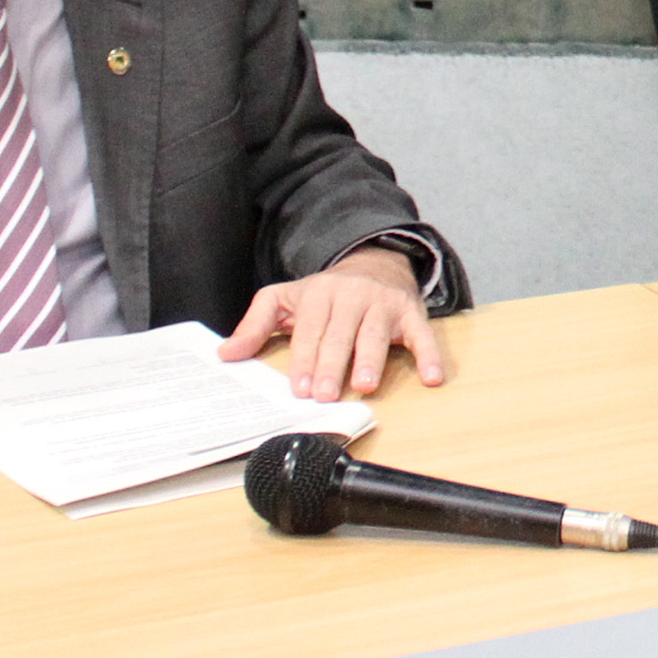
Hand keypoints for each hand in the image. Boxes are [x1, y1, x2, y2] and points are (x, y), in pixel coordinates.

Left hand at [222, 245, 444, 400]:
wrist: (375, 263)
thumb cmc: (326, 292)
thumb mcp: (286, 299)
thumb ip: (256, 325)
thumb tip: (225, 353)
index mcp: (319, 294)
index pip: (310, 330)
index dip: (304, 358)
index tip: (298, 387)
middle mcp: (352, 296)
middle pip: (340, 334)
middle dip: (332, 365)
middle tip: (324, 395)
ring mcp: (383, 303)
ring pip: (376, 333)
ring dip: (371, 360)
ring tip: (364, 385)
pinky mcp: (411, 312)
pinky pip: (422, 334)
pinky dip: (429, 354)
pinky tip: (431, 376)